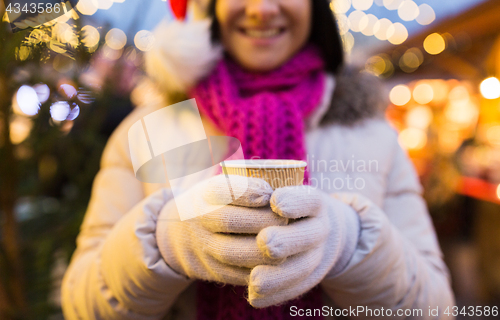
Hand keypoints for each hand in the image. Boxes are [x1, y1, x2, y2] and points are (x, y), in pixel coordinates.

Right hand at [156, 175, 287, 285]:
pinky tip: (279, 265)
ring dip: (263, 250)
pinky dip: (260, 271)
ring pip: (233, 252)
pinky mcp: (214, 271)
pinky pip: (237, 275)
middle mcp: (199, 219)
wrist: (181, 237)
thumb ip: (248, 185)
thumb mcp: (223, 188)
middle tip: (287, 220)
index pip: (222, 189)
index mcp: (205, 194)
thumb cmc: (218, 205)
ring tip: (286, 244)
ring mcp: (204, 247)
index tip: (268, 193)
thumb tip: (281, 193)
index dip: (247, 191)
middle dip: (263, 221)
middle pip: (228, 220)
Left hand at [248, 185, 359, 307]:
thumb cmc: (279, 204)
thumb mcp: (269, 190)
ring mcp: (316, 254)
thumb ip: (248, 190)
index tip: (275, 202)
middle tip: (264, 242)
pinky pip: (294, 290)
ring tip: (255, 280)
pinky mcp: (308, 277)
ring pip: (301, 268)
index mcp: (314, 203)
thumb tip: (227, 197)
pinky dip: (274, 295)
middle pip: (305, 236)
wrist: (314, 228)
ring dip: (277, 276)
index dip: (294, 201)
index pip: (308, 200)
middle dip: (285, 240)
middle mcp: (320, 228)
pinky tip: (254, 298)